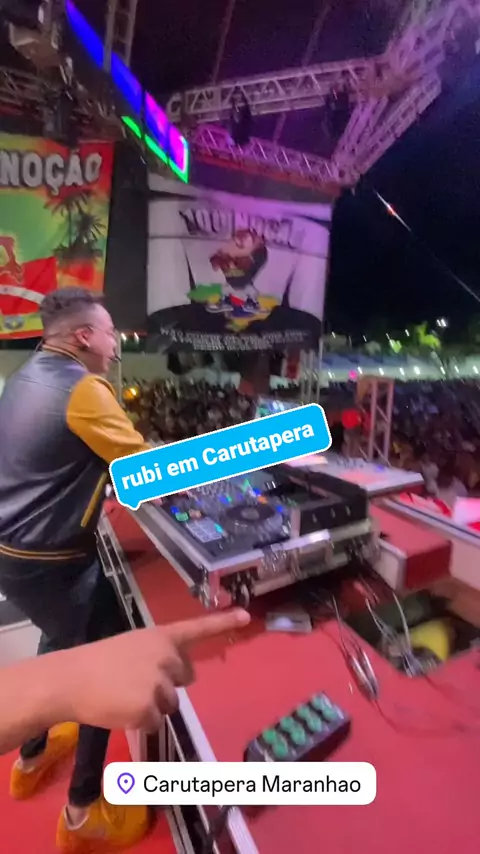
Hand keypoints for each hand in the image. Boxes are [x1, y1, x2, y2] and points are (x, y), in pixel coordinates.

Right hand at [53, 610, 250, 731]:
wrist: (69, 679)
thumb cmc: (98, 662)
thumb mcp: (132, 647)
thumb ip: (160, 655)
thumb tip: (185, 675)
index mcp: (160, 637)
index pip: (197, 628)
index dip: (223, 622)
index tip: (247, 617)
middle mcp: (166, 656)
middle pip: (183, 678)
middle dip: (166, 684)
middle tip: (134, 681)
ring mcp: (159, 683)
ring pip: (170, 704)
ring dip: (151, 704)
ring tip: (122, 694)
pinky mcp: (149, 708)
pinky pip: (155, 722)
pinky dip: (140, 721)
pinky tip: (120, 709)